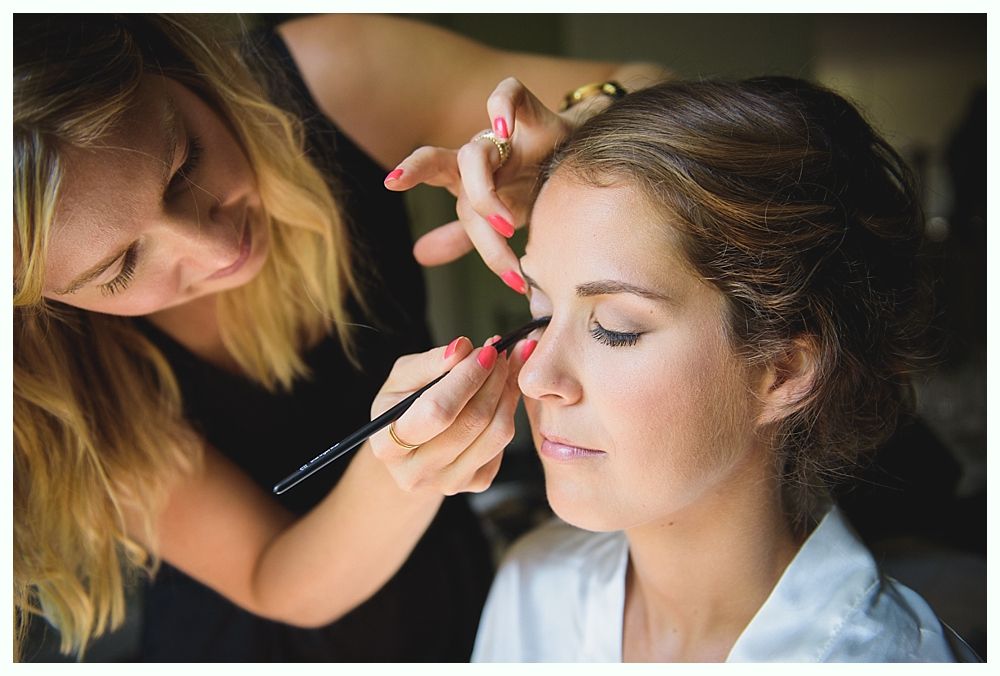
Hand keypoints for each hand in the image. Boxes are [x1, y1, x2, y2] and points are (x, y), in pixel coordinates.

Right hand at [368, 334, 536, 495]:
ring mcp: (449, 482)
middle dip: (493, 379)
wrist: (409, 448)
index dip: (466, 378)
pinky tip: (502, 391)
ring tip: (503, 367)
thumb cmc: (402, 405)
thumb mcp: (403, 377)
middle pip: (473, 421)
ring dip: (507, 393)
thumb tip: (463, 348)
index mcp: (388, 445)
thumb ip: (431, 362)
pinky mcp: (476, 483)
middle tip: (499, 352)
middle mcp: (416, 472)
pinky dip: (509, 410)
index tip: (485, 351)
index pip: (437, 412)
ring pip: (497, 434)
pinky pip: (505, 444)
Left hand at [384, 77, 571, 290]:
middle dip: (469, 203)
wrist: (578, 160)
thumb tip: (420, 254)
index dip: (410, 171)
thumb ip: (464, 238)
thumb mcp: (498, 219)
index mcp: (465, 176)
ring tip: (507, 226)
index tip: (389, 182)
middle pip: (451, 166)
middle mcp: (478, 153)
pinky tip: (504, 128)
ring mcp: (501, 133)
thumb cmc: (532, 188)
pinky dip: (502, 107)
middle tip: (498, 236)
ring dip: (487, 192)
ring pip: (475, 152)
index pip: (432, 170)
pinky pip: (509, 92)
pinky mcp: (530, 110)